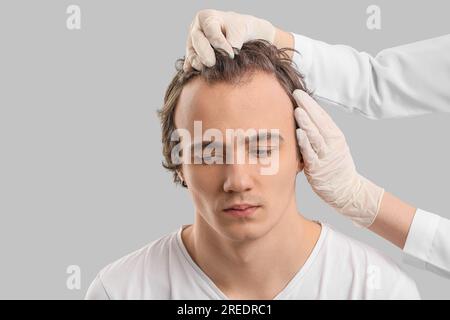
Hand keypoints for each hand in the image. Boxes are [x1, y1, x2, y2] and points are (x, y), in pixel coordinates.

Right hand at [184, 9, 275, 70]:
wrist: (236, 36)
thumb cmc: (238, 30)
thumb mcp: (241, 30)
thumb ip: (234, 40)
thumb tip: (229, 53)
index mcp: (206, 17)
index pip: (211, 31)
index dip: (219, 43)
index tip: (230, 54)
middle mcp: (195, 29)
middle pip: (197, 41)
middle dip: (204, 54)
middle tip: (212, 64)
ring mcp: (191, 43)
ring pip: (191, 53)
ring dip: (198, 63)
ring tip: (207, 71)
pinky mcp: (191, 56)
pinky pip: (189, 64)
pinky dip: (193, 70)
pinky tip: (197, 75)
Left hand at [293, 89, 384, 227]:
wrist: (347, 190)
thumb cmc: (336, 167)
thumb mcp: (333, 146)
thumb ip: (321, 133)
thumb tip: (305, 118)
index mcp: (335, 136)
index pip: (322, 115)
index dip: (311, 103)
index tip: (299, 93)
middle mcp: (332, 143)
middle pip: (319, 121)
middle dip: (307, 106)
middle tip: (295, 94)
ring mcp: (326, 155)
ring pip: (315, 135)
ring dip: (306, 122)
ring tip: (297, 109)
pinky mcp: (318, 168)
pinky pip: (311, 153)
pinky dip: (305, 142)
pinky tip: (298, 133)